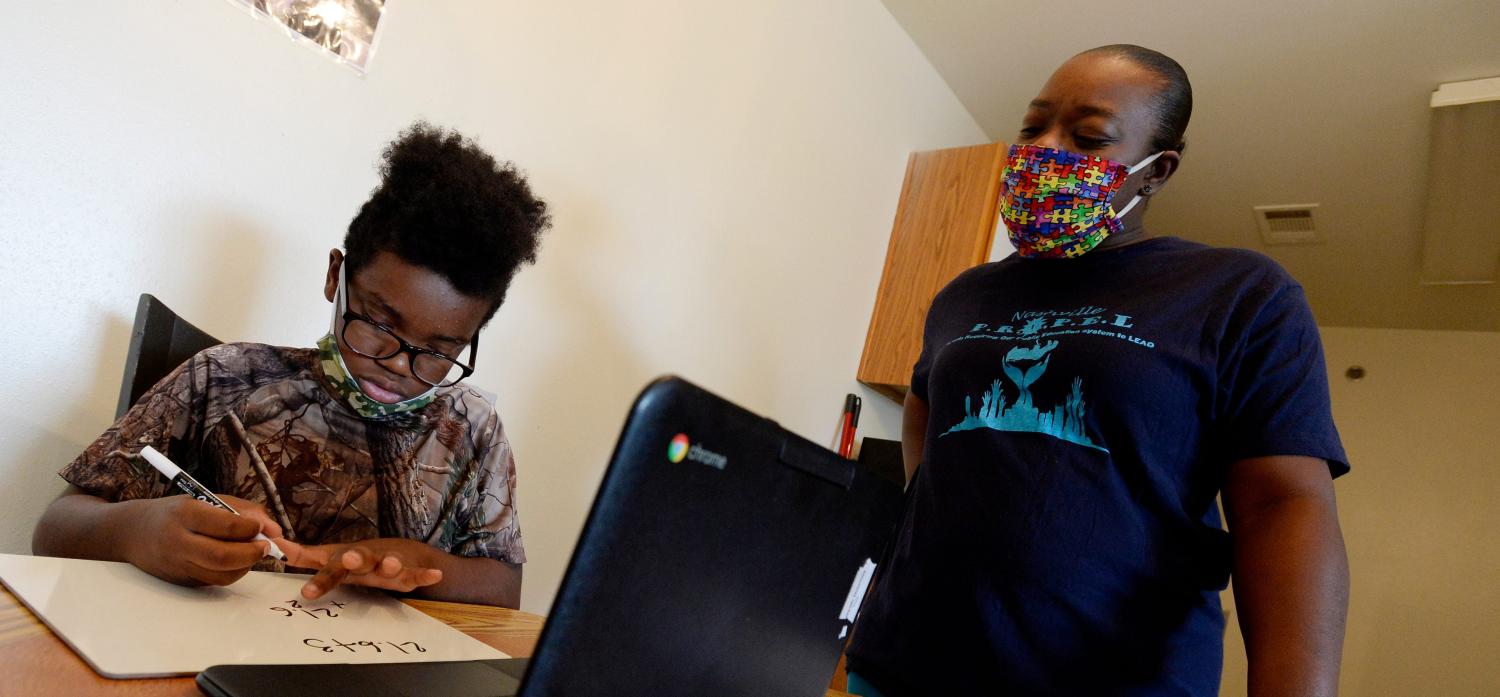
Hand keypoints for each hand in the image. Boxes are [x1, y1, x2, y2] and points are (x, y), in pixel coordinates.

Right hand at [122, 494, 282, 586]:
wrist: (130, 532)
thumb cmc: (173, 512)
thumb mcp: (203, 499)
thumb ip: (240, 509)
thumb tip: (274, 529)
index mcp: (185, 514)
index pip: (226, 525)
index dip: (250, 528)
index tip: (261, 527)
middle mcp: (179, 541)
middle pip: (223, 556)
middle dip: (252, 553)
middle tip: (265, 547)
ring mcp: (178, 565)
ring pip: (221, 575)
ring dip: (246, 566)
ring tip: (252, 553)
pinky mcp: (181, 581)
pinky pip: (214, 581)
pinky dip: (232, 573)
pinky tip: (236, 561)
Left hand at [278, 538, 443, 599]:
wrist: (399, 551)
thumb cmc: (357, 559)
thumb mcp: (331, 558)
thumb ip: (304, 556)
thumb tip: (275, 547)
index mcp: (345, 559)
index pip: (328, 568)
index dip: (319, 580)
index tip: (306, 594)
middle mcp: (366, 559)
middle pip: (359, 559)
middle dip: (355, 559)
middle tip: (350, 560)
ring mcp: (388, 564)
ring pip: (388, 565)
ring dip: (390, 564)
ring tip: (391, 565)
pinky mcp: (408, 571)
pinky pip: (417, 574)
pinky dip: (425, 574)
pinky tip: (434, 575)